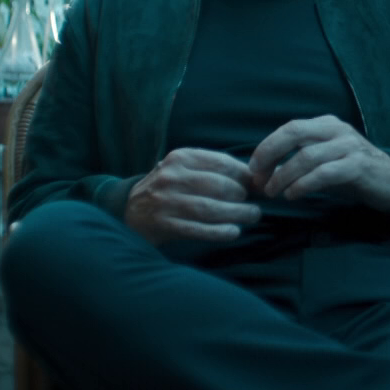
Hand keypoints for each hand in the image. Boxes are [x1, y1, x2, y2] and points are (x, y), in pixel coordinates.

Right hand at [123, 148, 263, 245]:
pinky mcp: (164, 224)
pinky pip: (199, 229)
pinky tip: (233, 232)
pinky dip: (220, 232)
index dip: (246, 176)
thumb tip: (259, 179)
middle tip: (253, 206)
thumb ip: (217, 172)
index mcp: (180, 157)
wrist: (130, 211)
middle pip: (219, 186)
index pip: (222, 163)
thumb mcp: (186, 171)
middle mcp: (171, 176)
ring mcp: (166, 201)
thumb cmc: (169, 189)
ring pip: (211, 209)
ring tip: (251, 216)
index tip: (259, 186)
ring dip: (237, 214)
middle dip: (242, 197)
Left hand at [248, 116, 389, 210]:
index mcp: (326, 124)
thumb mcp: (324, 161)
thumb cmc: (351, 172)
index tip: (253, 168)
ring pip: (307, 156)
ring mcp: (349, 146)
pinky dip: (304, 184)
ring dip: (284, 175)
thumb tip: (263, 174)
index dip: (267, 147)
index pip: (289, 128)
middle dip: (270, 154)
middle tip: (258, 178)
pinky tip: (293, 194)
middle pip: (294, 132)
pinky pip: (325, 173)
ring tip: (273, 192)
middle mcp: (336, 130)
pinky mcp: (358, 165)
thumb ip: (297, 162)